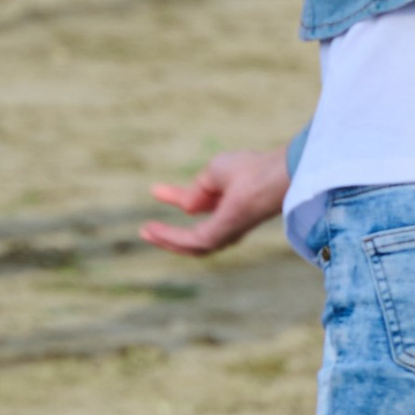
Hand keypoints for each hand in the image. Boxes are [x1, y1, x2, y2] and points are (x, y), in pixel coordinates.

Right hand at [143, 144, 290, 256]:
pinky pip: (189, 241)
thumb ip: (200, 188)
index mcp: (232, 206)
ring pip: (190, 245)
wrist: (270, 177)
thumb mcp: (216, 171)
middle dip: (169, 232)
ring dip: (166, 239)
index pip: (201, 206)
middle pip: (194, 234)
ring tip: (145, 231)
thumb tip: (188, 207)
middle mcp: (229, 226)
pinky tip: (153, 229)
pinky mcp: (218, 237)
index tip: (155, 190)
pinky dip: (170, 236)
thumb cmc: (251, 169)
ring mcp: (225, 234)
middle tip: (146, 229)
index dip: (178, 198)